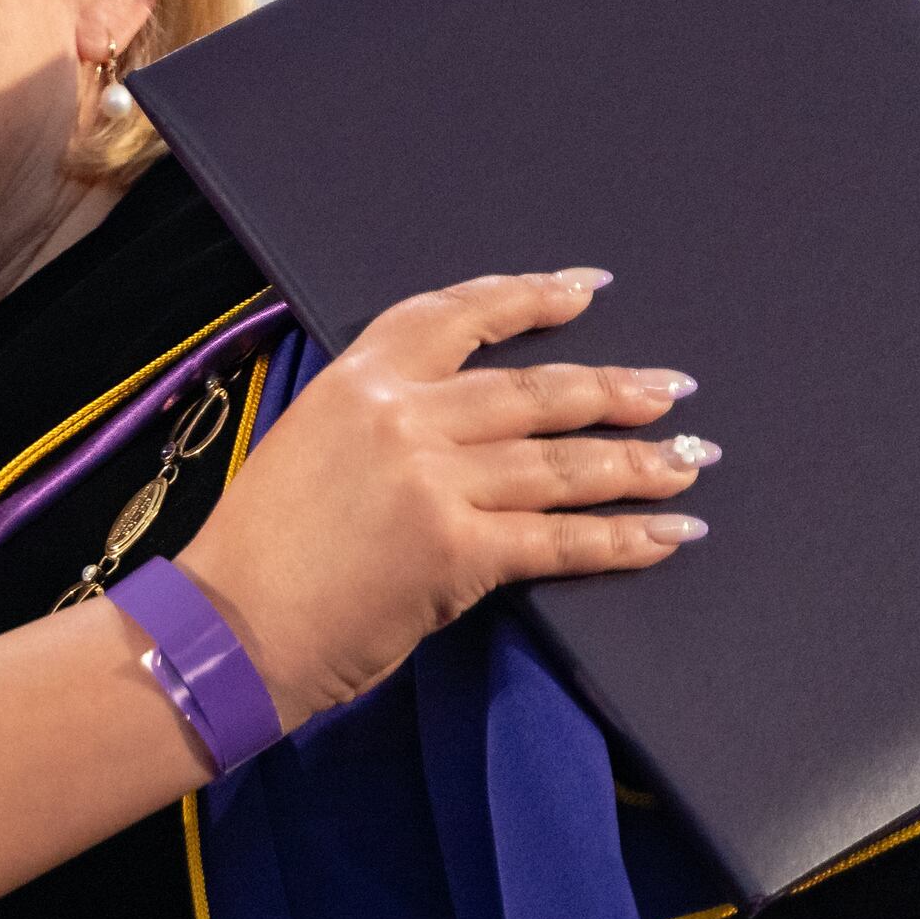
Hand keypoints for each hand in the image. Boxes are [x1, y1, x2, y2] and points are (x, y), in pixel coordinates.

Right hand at [180, 269, 709, 719]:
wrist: (228, 629)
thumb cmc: (257, 551)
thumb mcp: (306, 446)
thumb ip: (378, 423)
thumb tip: (457, 426)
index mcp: (359, 381)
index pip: (458, 315)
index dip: (530, 297)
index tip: (587, 289)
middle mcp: (404, 418)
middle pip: (534, 391)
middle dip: (615, 389)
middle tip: (673, 390)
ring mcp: (435, 483)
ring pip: (560, 463)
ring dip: (637, 463)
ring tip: (691, 462)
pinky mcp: (459, 552)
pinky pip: (558, 540)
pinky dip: (621, 540)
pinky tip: (666, 536)